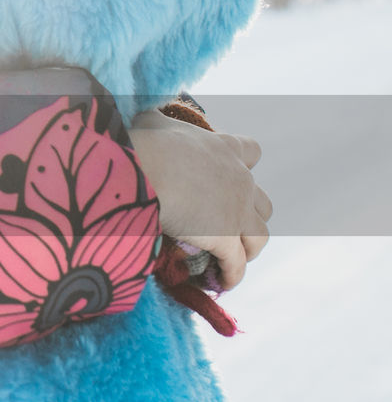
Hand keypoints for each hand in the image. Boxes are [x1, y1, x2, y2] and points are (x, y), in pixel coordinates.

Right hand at [129, 109, 272, 289]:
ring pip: (259, 236)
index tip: (226, 176)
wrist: (144, 167)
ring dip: (247, 248)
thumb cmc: (143, 142)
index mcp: (224, 147)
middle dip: (249, 216)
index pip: (251, 151)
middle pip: (263, 202)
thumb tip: (139, 117)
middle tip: (228, 228)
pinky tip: (223, 283)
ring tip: (232, 260)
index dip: (243, 165)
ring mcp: (237, 210)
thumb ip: (155, 121)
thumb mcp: (152, 121)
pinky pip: (237, 264)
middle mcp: (240, 177)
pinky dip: (232, 274)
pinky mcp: (226, 238)